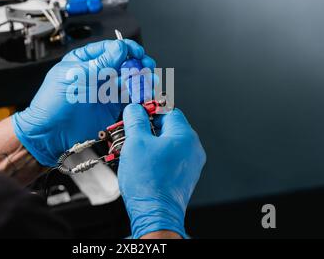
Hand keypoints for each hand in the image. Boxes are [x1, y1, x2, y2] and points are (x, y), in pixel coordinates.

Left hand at [12, 40, 155, 165]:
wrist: (51, 134)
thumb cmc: (53, 103)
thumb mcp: (78, 76)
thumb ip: (102, 62)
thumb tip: (121, 48)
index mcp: (85, 60)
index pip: (110, 49)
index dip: (126, 48)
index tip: (137, 51)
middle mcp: (97, 74)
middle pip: (124, 63)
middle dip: (137, 64)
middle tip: (146, 66)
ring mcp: (105, 90)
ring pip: (129, 80)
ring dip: (141, 79)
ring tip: (148, 82)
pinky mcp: (111, 107)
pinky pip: (129, 98)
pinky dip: (139, 95)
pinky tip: (143, 94)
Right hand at [118, 104, 205, 238]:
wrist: (155, 213)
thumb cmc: (148, 182)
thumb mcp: (135, 142)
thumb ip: (136, 120)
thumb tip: (135, 110)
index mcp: (185, 136)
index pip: (168, 111)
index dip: (150, 110)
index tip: (137, 114)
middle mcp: (192, 149)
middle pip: (168, 128)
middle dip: (147, 129)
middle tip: (130, 134)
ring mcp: (190, 164)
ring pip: (168, 144)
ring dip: (150, 144)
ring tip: (133, 150)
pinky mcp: (184, 177)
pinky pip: (170, 158)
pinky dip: (156, 157)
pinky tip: (141, 163)